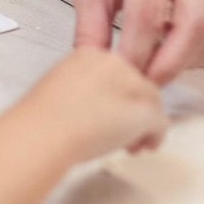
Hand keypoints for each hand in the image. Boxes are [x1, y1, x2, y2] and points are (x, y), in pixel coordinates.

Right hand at [23, 45, 167, 161]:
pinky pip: (159, 123)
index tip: (109, 113)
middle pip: (137, 86)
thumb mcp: (58, 89)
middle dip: (131, 111)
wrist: (46, 132)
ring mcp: (132, 84)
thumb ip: (81, 89)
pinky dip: (153, 137)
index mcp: (89, 55)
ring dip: (142, 125)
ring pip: (150, 104)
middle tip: (120, 133)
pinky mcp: (145, 108)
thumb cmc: (43, 119)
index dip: (116, 96)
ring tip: (128, 145)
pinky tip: (142, 148)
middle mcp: (115, 63)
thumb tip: (91, 107)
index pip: (116, 73)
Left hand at [66, 0, 203, 83]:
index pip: (150, 17)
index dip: (136, 57)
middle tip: (144, 84)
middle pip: (196, 24)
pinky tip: (177, 49)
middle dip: (171, 63)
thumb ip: (90, 26)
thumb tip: (93, 72)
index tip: (120, 81)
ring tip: (159, 65)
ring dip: (193, 56)